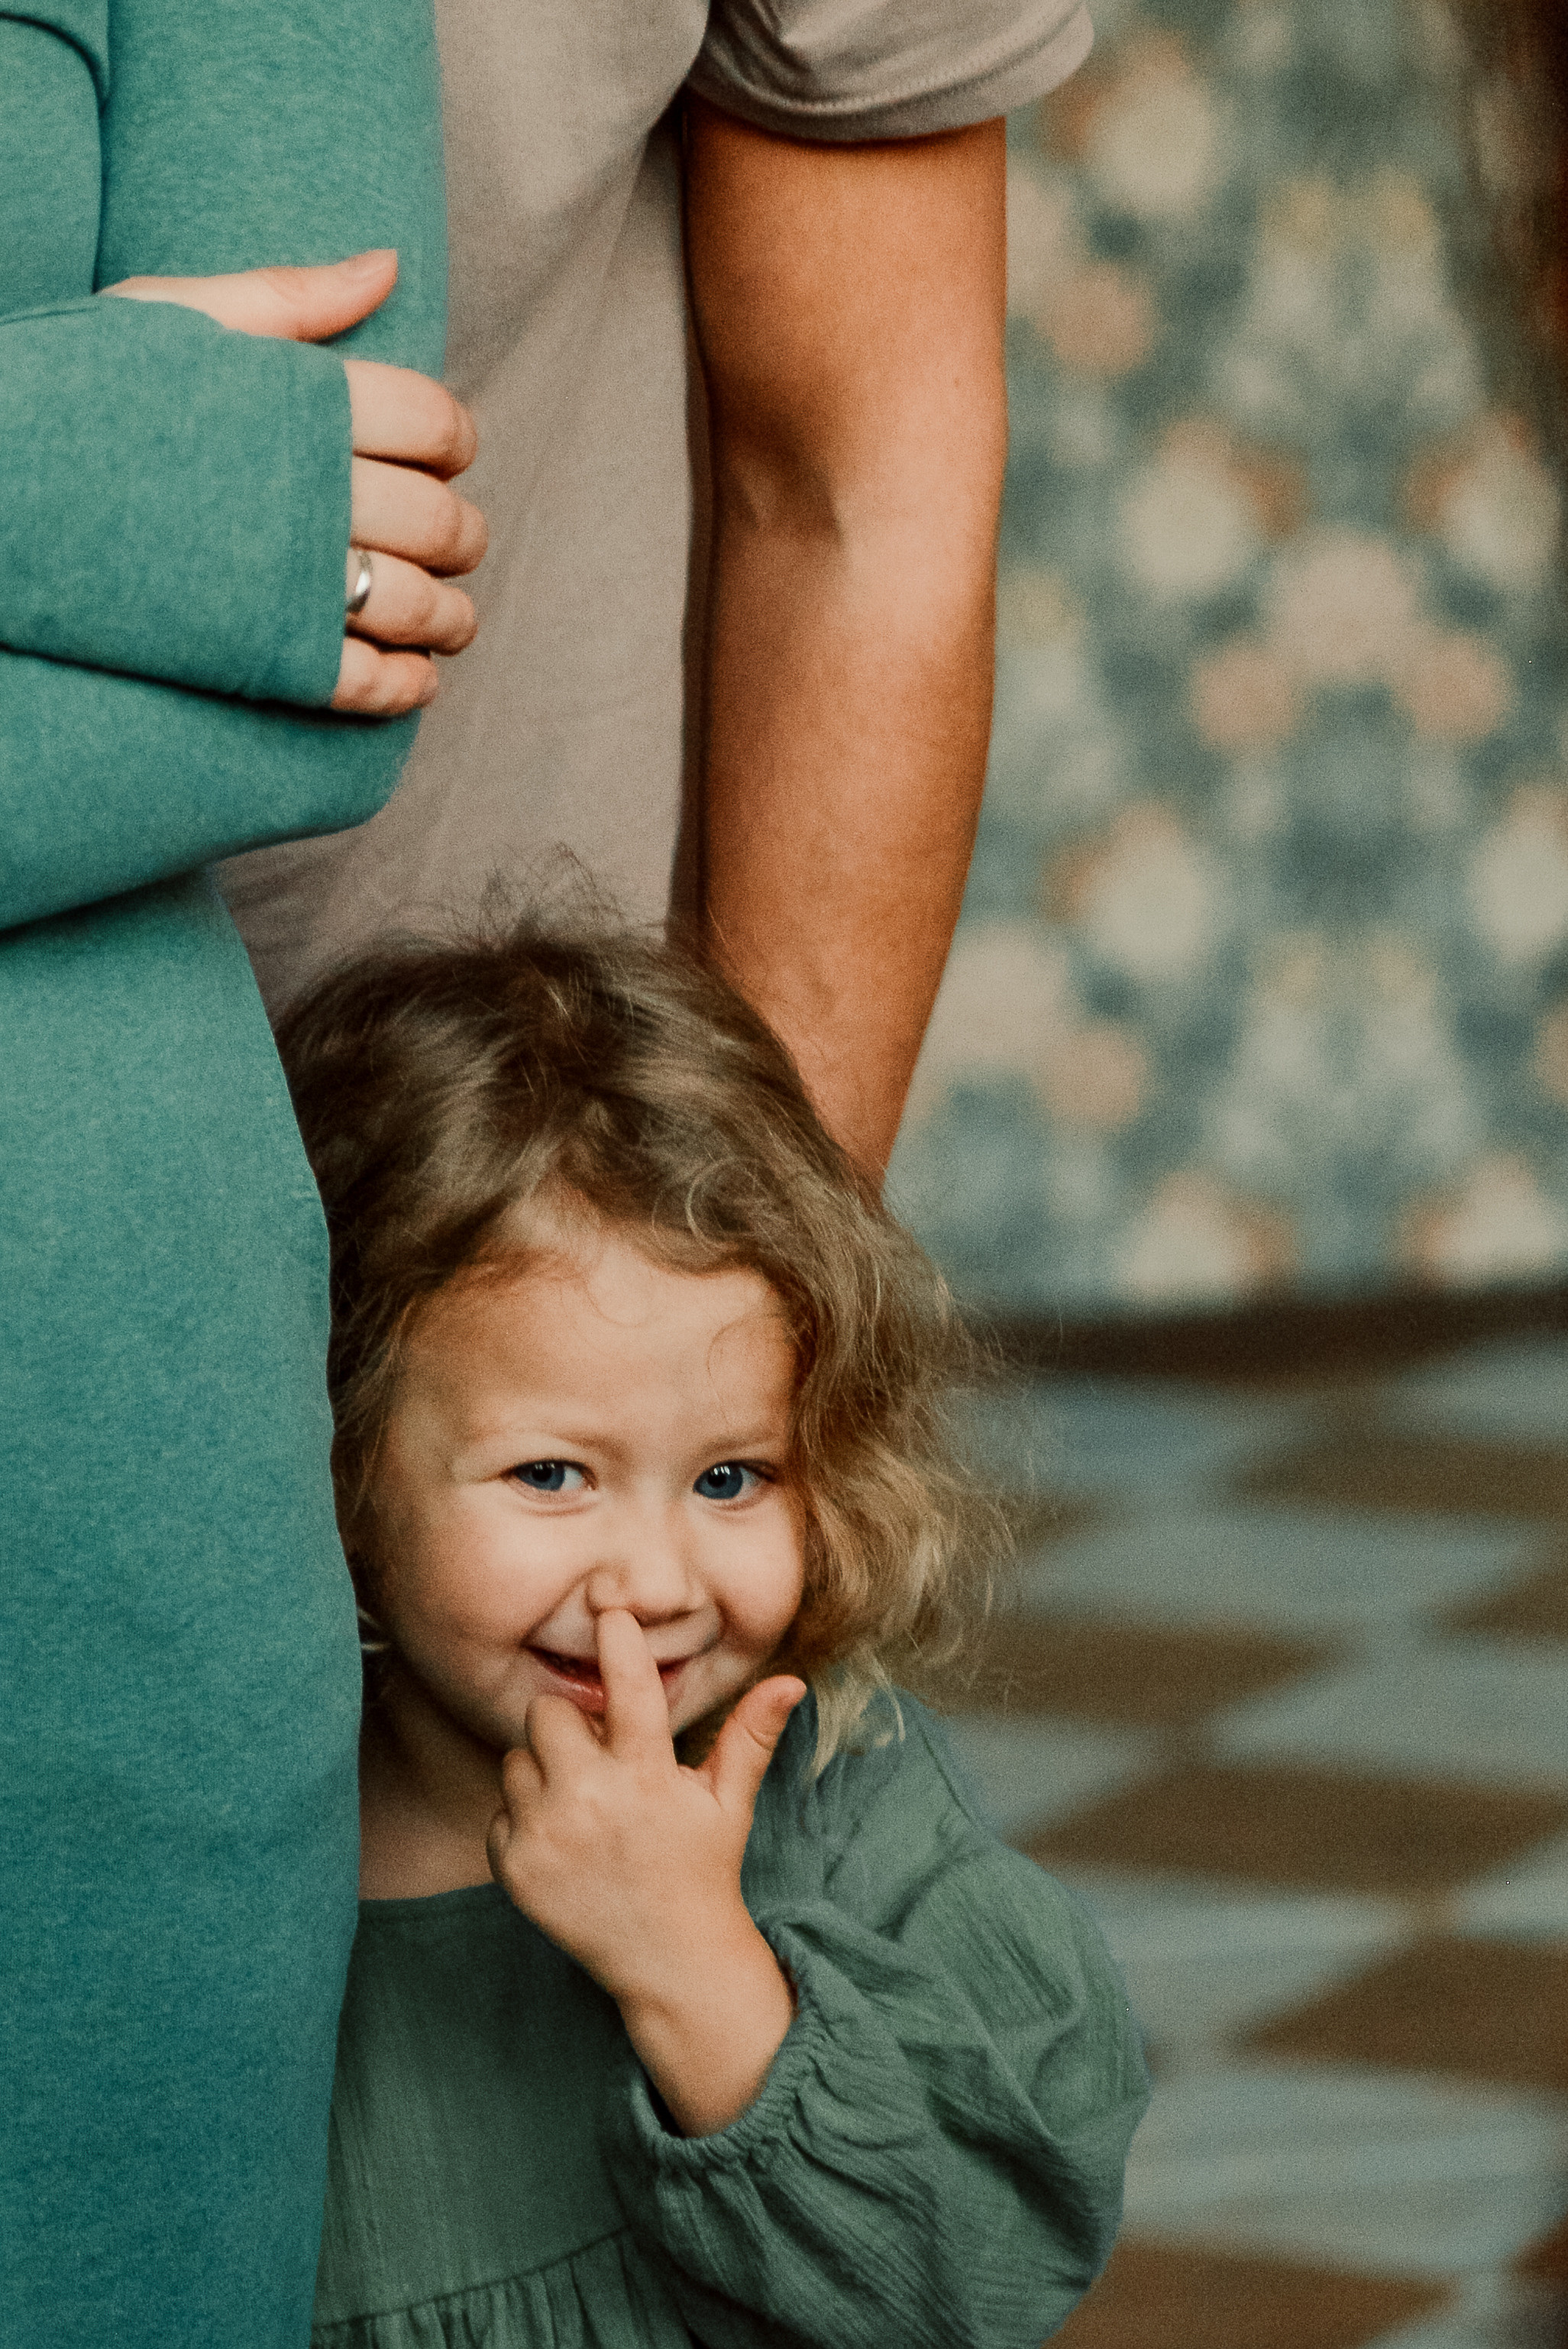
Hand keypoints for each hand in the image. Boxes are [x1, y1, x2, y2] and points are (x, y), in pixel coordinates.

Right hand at [105, 250, 485, 715]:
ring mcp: (286, 579)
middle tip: (461, 542)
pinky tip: (417, 678)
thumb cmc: (78, 391)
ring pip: (416, 607)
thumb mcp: (170, 316)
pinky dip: (406, 686)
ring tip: (454, 620)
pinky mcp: (261, 652)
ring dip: (452, 620)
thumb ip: (287, 297)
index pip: (431, 421)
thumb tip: (387, 265)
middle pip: (437, 522)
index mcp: (297, 401)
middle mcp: (305, 491)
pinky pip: (364, 682)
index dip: (457, 442)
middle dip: (464, 537)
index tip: (450, 456)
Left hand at [488, 1608, 804, 2133]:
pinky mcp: (514, 1867)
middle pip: (547, 1713)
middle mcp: (593, 1800)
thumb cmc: (701, 1867)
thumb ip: (751, 1734)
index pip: (628, 1687)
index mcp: (648, 1776)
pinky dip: (525, 1818)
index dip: (618, 1640)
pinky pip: (501, 1809)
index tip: (608, 1610)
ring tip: (584, 1805)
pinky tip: (564, 1842)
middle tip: (598, 1755)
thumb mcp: (730, 1801)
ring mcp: (547, 1835)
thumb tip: (791, 1680)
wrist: (667, 1960)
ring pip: (517, 1758)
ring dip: (544, 1771)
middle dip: (570, 1724)